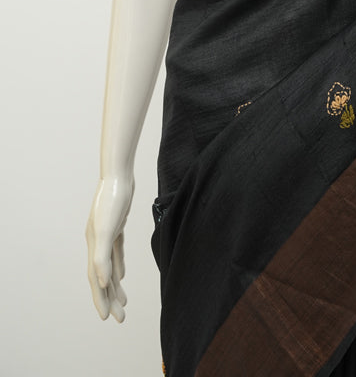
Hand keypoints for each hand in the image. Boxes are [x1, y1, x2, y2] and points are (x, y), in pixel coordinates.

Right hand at [85, 175, 133, 321]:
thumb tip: (102, 282)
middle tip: (120, 319)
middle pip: (102, 278)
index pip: (96, 280)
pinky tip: (123, 274)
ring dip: (115, 285)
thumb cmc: (113, 201)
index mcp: (93, 246)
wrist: (119, 175)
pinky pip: (116, 252)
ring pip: (109, 267)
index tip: (105, 319)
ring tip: (123, 302)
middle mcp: (96, 242)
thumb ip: (102, 256)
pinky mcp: (116, 226)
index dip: (100, 299)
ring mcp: (105, 234)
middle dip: (110, 299)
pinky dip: (119, 265)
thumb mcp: (106, 229)